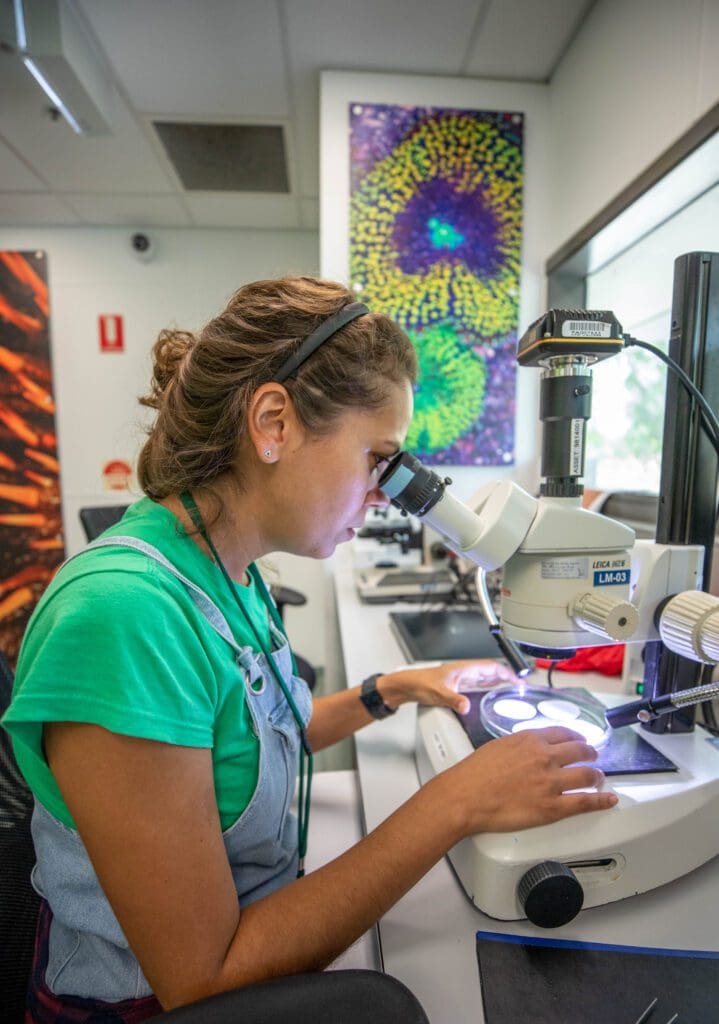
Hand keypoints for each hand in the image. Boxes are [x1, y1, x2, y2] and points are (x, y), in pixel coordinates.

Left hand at [378, 660, 518, 715]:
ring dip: (499, 681)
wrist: (408, 686)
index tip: (518, 680)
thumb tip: (466, 707)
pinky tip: (492, 693)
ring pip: (486, 677)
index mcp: (464, 669)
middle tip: (521, 686)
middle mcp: (465, 671)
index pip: (491, 667)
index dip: (506, 672)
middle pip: (491, 671)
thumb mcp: (439, 693)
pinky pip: (479, 684)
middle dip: (507, 677)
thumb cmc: (421, 683)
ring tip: (512, 689)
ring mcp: (462, 678)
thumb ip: (454, 700)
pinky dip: (489, 686)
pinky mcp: (458, 685)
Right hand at [434, 726, 617, 838]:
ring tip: (599, 778)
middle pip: (580, 750)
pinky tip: (609, 799)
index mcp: (530, 740)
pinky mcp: (552, 807)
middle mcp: (545, 757)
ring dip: (597, 776)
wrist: (465, 797)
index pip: (563, 733)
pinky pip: (585, 802)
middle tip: (594, 756)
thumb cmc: (474, 774)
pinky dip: (601, 801)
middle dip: (591, 753)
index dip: (577, 737)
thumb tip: (528, 750)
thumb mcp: (498, 746)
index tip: (580, 739)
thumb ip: (519, 746)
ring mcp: (551, 782)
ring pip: (587, 775)